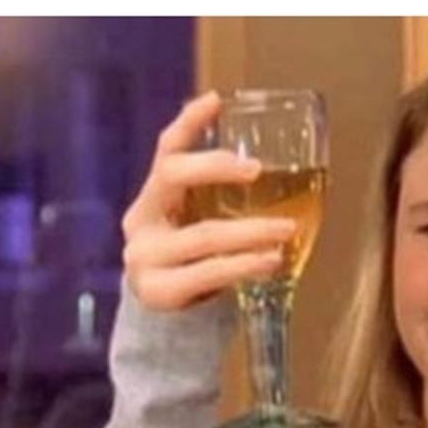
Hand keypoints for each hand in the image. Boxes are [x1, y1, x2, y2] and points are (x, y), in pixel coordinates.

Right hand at [121, 91, 295, 309]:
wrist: (167, 328)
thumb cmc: (195, 265)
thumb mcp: (199, 226)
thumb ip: (219, 200)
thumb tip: (281, 169)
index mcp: (151, 199)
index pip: (166, 150)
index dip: (189, 123)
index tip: (217, 100)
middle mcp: (140, 222)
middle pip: (172, 176)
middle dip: (216, 166)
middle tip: (257, 169)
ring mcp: (144, 258)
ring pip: (203, 234)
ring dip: (251, 230)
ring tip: (287, 229)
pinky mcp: (158, 293)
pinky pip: (209, 272)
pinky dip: (245, 264)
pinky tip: (271, 260)